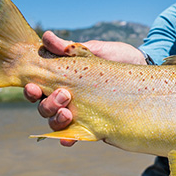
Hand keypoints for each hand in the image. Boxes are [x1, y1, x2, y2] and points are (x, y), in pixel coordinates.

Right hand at [24, 31, 146, 146]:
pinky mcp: (95, 124)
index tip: (33, 86)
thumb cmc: (117, 56)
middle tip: (64, 94)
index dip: (31, 90)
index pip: (38, 88)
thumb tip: (47, 37)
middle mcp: (68, 98)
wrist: (144, 67)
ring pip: (56, 123)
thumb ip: (70, 47)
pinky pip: (76, 136)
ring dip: (56, 120)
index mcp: (62, 79)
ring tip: (68, 112)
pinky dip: (68, 138)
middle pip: (44, 108)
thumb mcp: (95, 49)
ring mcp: (81, 112)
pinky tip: (68, 139)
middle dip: (48, 104)